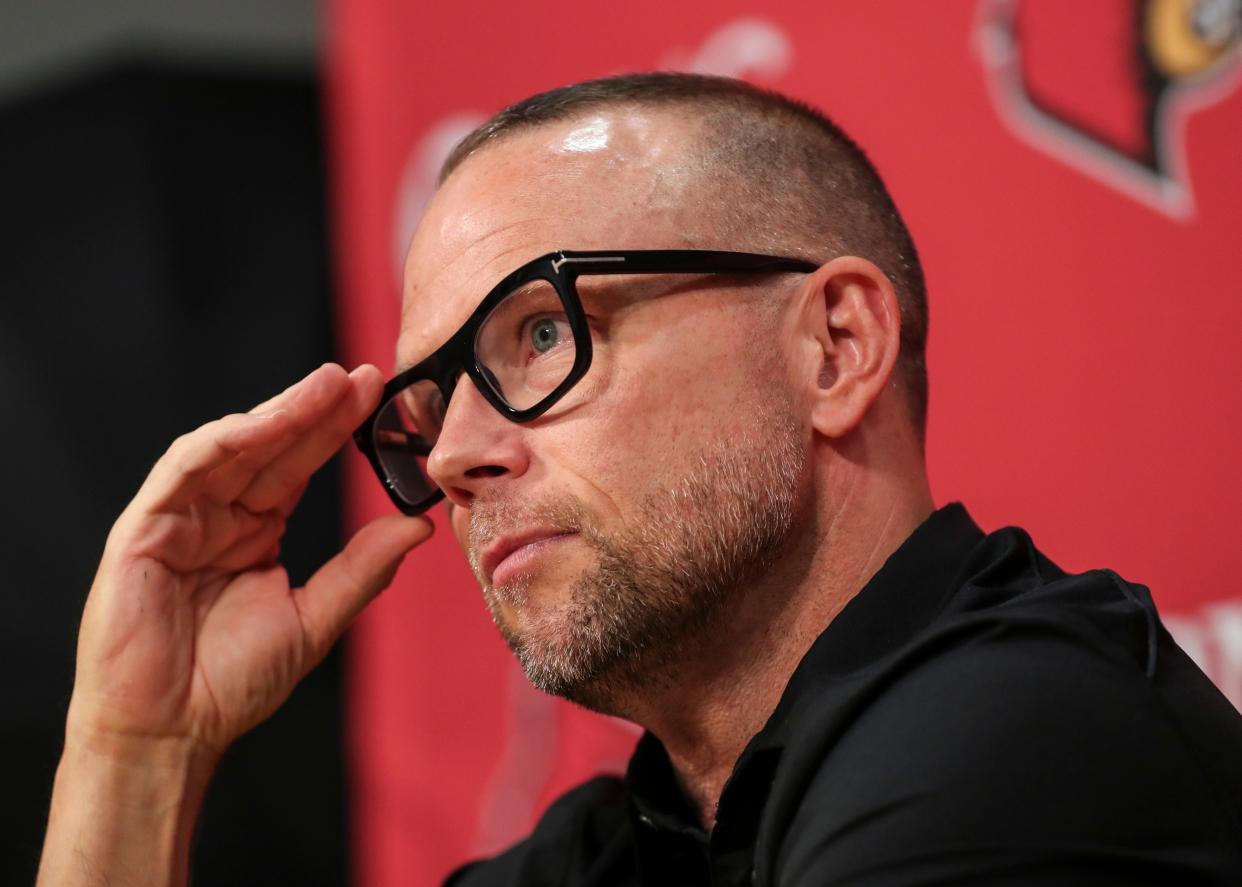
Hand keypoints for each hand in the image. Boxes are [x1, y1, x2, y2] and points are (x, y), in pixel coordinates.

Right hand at [66, 363, 432, 761]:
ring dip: (278, 414)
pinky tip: (264, 423)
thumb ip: (364, 568)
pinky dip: (225, 442)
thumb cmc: (231, 683)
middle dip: (315, 410)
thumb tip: (418, 525)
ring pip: (231, 448)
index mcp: (254, 532)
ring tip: (327, 387)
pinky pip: (185, 471)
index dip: (334, 431)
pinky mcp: (144, 528)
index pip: (297, 467)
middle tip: (362, 378)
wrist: (172, 731)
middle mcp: (218, 516)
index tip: (377, 398)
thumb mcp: (315, 618)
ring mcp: (180, 518)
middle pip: (271, 448)